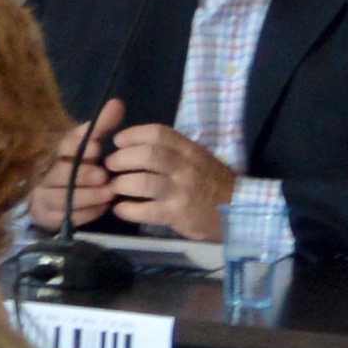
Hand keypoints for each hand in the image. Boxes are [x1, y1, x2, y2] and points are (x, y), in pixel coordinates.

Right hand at [23, 110, 126, 229]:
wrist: (52, 197)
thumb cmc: (75, 166)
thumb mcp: (88, 144)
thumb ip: (102, 126)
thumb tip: (117, 103)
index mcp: (55, 151)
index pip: (62, 146)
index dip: (78, 147)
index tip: (98, 148)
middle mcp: (45, 172)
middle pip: (59, 174)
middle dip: (82, 175)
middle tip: (103, 176)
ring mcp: (44, 196)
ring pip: (62, 197)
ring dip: (87, 196)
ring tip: (108, 194)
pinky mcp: (48, 217)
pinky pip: (66, 217)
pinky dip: (85, 213)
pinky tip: (102, 209)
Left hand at [97, 119, 244, 239]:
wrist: (237, 211)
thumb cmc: (213, 183)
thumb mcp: (198, 158)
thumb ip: (174, 151)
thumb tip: (137, 146)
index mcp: (190, 150)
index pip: (158, 133)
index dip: (133, 134)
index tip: (119, 141)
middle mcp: (185, 167)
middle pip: (147, 155)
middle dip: (121, 158)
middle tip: (111, 165)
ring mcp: (181, 191)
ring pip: (143, 181)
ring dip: (121, 183)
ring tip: (115, 187)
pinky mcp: (177, 214)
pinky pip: (146, 211)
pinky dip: (127, 210)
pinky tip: (121, 209)